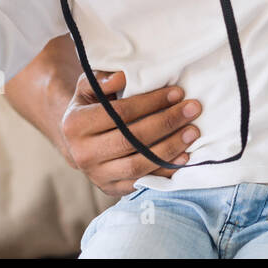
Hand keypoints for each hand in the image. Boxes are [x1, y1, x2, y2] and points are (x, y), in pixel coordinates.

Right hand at [59, 70, 202, 196]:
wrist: (79, 141)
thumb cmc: (91, 106)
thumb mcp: (89, 87)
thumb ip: (103, 79)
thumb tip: (123, 78)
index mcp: (74, 124)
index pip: (120, 113)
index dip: (151, 102)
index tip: (177, 93)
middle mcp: (82, 154)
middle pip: (131, 139)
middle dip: (166, 123)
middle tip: (192, 109)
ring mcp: (97, 175)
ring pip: (138, 164)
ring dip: (170, 148)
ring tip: (192, 131)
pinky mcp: (111, 189)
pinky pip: (142, 182)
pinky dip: (165, 170)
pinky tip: (184, 156)